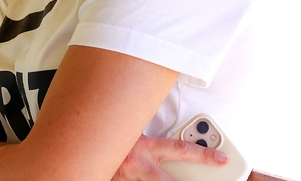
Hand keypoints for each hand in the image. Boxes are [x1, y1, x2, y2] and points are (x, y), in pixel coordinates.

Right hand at [112, 135, 228, 180]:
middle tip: (209, 179)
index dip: (205, 154)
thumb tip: (164, 132)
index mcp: (144, 147)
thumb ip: (145, 129)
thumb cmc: (104, 129)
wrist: (76, 141)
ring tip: (172, 175)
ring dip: (161, 180)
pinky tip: (139, 177)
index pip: (182, 149)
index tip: (224, 159)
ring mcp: (128, 178)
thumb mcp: (128, 125)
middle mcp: (138, 166)